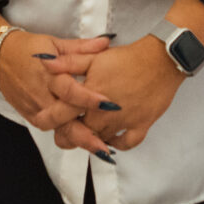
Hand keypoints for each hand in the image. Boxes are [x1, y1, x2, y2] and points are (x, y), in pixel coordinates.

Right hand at [0, 29, 112, 141]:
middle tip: (104, 144)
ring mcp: (33, 106)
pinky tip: (83, 141)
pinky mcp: (29, 114)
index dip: (88, 99)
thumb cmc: (29, 48)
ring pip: (55, 127)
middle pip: (62, 117)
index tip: (109, 105)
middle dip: (83, 132)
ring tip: (98, 148)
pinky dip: (65, 135)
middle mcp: (40, 93)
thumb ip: (81, 47)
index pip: (69, 90)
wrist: (0, 56)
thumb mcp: (55, 43)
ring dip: (75, 138)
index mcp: (48, 73)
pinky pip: (48, 128)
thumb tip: (106, 42)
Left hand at [50, 35, 185, 153]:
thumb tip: (43, 60)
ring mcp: (124, 122)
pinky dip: (118, 145)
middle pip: (81, 133)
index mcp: (89, 96)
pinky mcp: (141, 125)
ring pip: (102, 140)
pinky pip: (127, 143)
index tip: (48, 122)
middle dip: (70, 135)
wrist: (160, 60)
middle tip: (64, 135)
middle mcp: (105, 114)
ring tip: (86, 135)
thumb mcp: (94, 58)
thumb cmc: (127, 57)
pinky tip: (111, 141)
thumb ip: (68, 63)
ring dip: (93, 140)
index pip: (64, 115)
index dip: (53, 120)